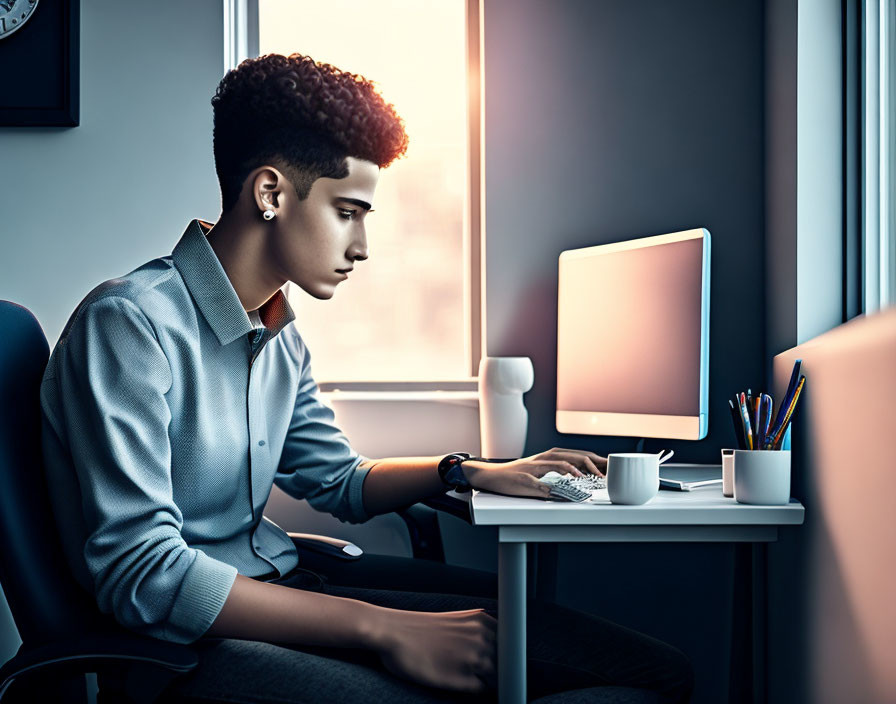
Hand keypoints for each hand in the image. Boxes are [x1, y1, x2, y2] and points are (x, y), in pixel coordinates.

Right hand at [372, 607, 496, 692]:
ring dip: (490, 681)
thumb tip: (496, 650)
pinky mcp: (462, 680)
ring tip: (471, 678)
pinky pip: (482, 691)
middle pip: (507, 661)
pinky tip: (463, 685)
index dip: (508, 654)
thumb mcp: (456, 620)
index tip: (504, 661)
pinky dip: (478, 692)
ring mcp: (475, 659)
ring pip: (497, 678)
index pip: (511, 642)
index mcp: (482, 620)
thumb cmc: (417, 629)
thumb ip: (477, 631)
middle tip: (485, 673)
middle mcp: (483, 637)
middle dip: (501, 668)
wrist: (391, 633)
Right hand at [462, 447, 607, 498]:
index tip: (607, 467)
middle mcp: (544, 457)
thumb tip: (574, 483)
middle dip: (592, 462)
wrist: (490, 476)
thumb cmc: (514, 477)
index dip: (593, 460)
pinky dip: (559, 476)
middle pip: (573, 455)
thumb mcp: (538, 475)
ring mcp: (535, 465)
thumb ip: (554, 476)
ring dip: (577, 468)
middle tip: (606, 472)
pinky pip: (544, 475)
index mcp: (549, 457)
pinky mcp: (526, 475)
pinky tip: (567, 482)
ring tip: (590, 476)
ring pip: (561, 461)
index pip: (576, 455)